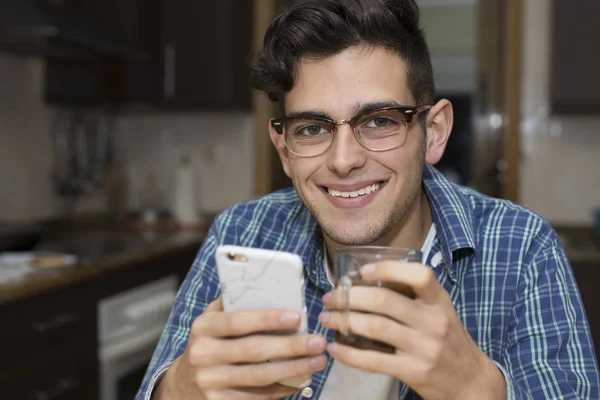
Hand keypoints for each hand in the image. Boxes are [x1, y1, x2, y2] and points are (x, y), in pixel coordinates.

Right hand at [155, 298, 327, 399]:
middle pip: (254, 351)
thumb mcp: (213, 319)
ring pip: (260, 377)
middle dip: (291, 346)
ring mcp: (210, 382)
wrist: (184, 382)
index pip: (237, 321)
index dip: (267, 319)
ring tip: (318, 361)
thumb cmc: (210, 341)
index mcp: (203, 327)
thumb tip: (273, 289)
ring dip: (294, 369)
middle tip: (318, 341)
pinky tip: (301, 380)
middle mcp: (203, 354)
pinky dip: (283, 389)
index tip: (296, 317)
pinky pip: (258, 397)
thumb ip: (235, 304)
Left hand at [319, 261, 505, 399]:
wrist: (470, 382)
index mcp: (439, 302)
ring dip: (344, 321)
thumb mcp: (440, 312)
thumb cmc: (448, 340)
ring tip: (326, 318)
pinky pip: (374, 361)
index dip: (388, 269)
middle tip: (331, 297)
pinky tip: (335, 348)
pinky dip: (349, 354)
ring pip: (375, 328)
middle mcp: (433, 321)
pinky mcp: (414, 372)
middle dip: (350, 297)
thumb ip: (413, 297)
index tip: (361, 271)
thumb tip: (366, 281)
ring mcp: (425, 348)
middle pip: (385, 301)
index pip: (419, 275)